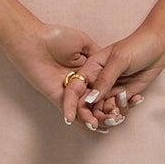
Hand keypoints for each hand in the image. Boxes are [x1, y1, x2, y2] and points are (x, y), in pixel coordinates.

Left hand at [0, 17, 129, 129]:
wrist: (32, 40)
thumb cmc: (55, 37)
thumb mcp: (83, 42)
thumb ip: (96, 54)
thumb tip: (110, 63)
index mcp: (84, 71)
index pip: (102, 86)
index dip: (115, 94)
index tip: (132, 100)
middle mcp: (77, 83)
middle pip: (95, 101)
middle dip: (108, 111)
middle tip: (121, 117)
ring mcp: (66, 92)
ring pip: (84, 110)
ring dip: (97, 119)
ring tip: (110, 124)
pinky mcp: (57, 98)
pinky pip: (71, 112)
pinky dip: (81, 120)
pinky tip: (93, 126)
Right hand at [76, 23, 164, 118]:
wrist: (158, 45)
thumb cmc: (137, 46)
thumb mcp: (119, 60)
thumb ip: (105, 80)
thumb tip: (90, 99)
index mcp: (90, 68)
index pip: (75, 89)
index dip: (70, 105)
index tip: (71, 119)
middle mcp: (97, 80)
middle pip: (88, 104)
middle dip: (96, 116)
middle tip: (109, 120)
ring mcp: (111, 88)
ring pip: (103, 110)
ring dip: (112, 115)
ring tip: (122, 113)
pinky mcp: (124, 93)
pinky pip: (119, 107)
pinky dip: (126, 107)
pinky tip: (137, 98)